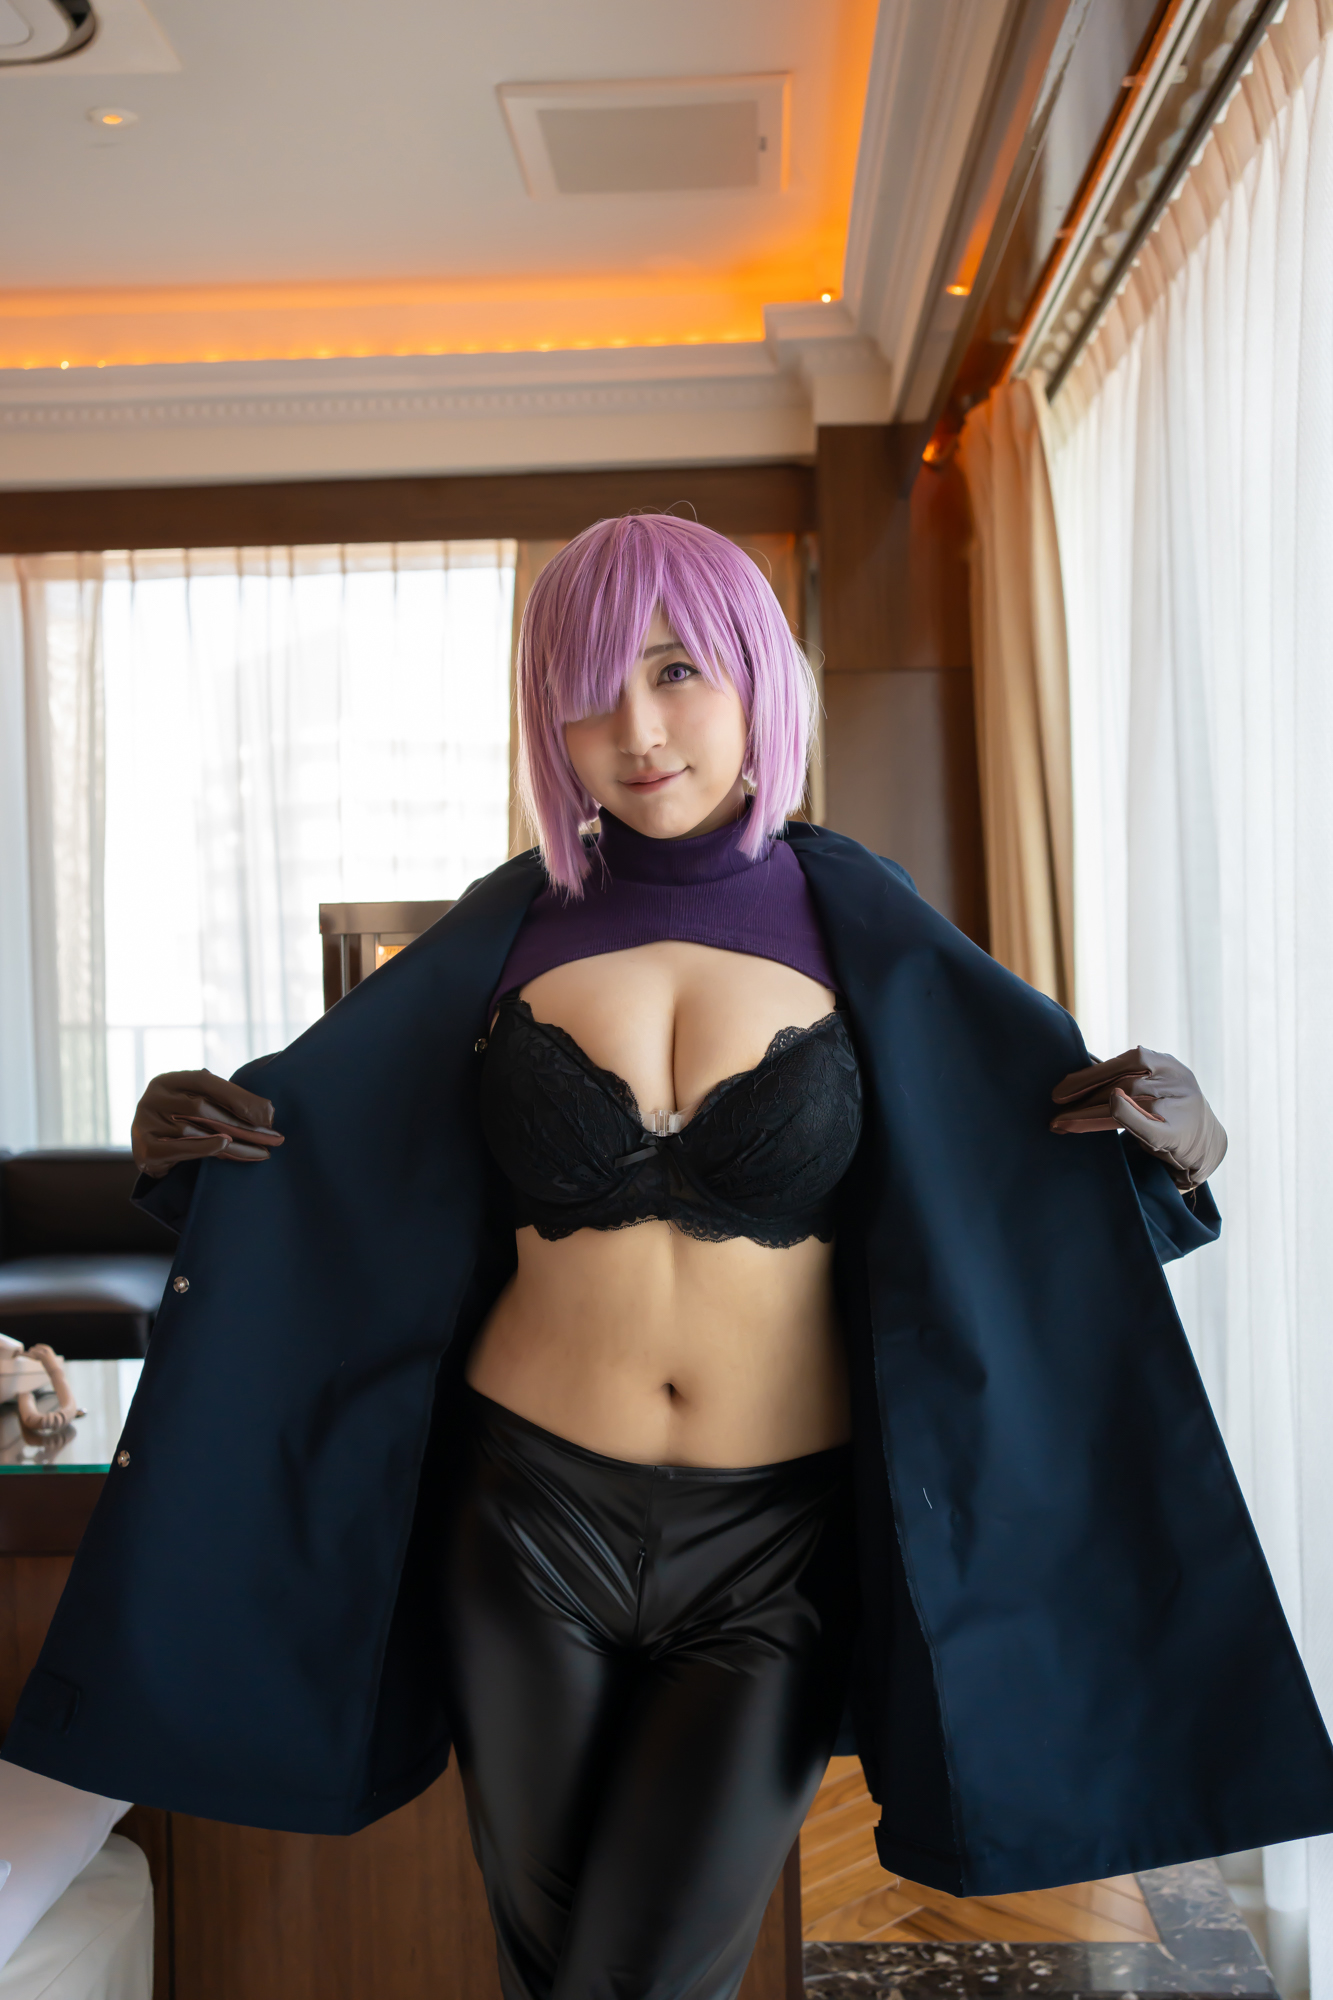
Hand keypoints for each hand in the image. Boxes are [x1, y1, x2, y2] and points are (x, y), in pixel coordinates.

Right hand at [131, 1069, 283, 1178]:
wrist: (150, 1153)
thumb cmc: (183, 1123)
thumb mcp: (199, 1104)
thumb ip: (225, 1101)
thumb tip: (268, 1112)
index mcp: (168, 1080)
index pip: (205, 1081)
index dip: (238, 1096)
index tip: (269, 1114)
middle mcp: (153, 1097)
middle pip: (202, 1107)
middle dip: (243, 1124)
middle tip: (274, 1138)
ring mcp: (144, 1123)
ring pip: (195, 1130)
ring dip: (234, 1143)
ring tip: (262, 1151)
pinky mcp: (144, 1149)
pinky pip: (179, 1147)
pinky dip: (204, 1147)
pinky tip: (226, 1146)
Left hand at [1053, 1046, 1225, 1188]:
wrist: (1207, 1146)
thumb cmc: (1168, 1111)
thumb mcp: (1152, 1085)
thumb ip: (1120, 1074)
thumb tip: (1080, 1060)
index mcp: (1167, 1063)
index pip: (1126, 1061)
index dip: (1090, 1074)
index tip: (1060, 1090)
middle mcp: (1176, 1081)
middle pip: (1123, 1083)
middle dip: (1084, 1096)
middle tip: (1055, 1108)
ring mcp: (1180, 1107)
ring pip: (1129, 1102)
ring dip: (1089, 1114)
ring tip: (1062, 1123)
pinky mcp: (1178, 1136)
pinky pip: (1147, 1127)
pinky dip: (1123, 1120)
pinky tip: (1095, 1125)